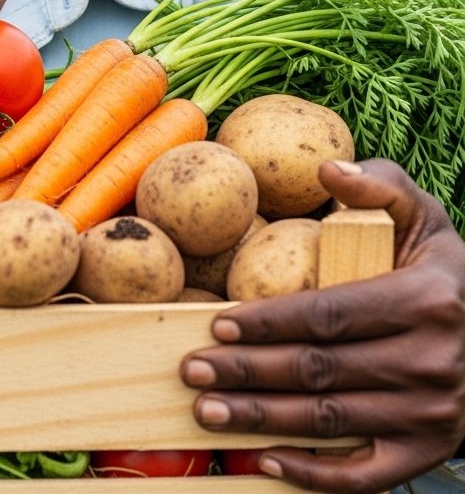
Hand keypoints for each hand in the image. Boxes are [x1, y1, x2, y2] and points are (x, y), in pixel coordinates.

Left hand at [181, 158, 464, 493]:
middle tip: (193, 369)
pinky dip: (314, 473)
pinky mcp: (430, 449)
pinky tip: (265, 459)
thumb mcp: (421, 214)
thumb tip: (327, 168)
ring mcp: (433, 414)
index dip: (269, 322)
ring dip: (262, 420)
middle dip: (248, 372)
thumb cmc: (442, 266)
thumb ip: (377, 185)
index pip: (328, 315)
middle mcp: (433, 362)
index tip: (218, 323)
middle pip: (319, 370)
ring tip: (207, 410)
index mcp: (425, 300)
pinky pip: (367, 473)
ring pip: (330, 421)